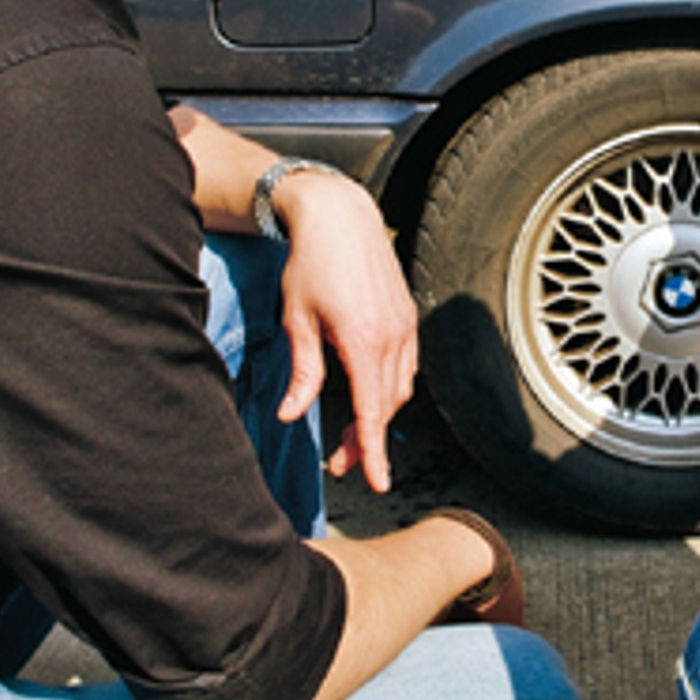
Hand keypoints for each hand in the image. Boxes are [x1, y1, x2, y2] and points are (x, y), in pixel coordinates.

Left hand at [273, 171, 419, 492]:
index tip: (379, 483)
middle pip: (387, 406)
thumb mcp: (297, 321)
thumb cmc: (310, 263)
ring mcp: (405, 324)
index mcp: (363, 340)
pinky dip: (390, 389)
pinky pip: (406, 365)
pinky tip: (370, 394)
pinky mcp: (407, 315)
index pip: (372, 411)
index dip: (374, 451)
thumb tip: (291, 414)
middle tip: (341, 463)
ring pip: (400, 388)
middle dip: (368, 440)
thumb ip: (302, 374)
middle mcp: (392, 335)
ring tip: (350, 435)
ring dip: (379, 415)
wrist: (340, 216)